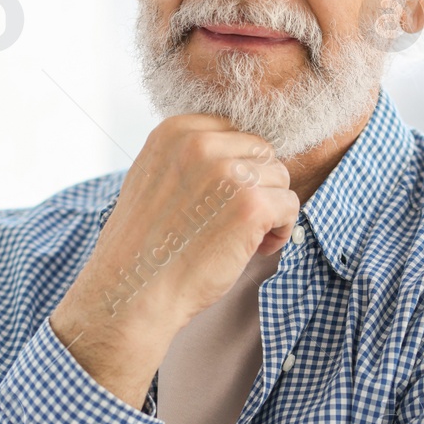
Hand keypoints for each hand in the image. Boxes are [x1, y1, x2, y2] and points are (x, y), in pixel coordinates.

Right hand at [49, 114, 296, 407]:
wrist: (133, 293)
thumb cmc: (144, 247)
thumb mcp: (152, 178)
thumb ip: (188, 157)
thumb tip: (236, 154)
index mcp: (174, 131)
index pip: (234, 132)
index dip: (237, 168)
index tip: (223, 199)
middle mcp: (201, 143)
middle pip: (261, 152)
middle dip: (258, 186)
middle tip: (236, 222)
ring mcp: (228, 172)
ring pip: (280, 178)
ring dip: (270, 209)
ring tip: (244, 239)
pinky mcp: (252, 205)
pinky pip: (290, 205)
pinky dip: (281, 230)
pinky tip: (256, 250)